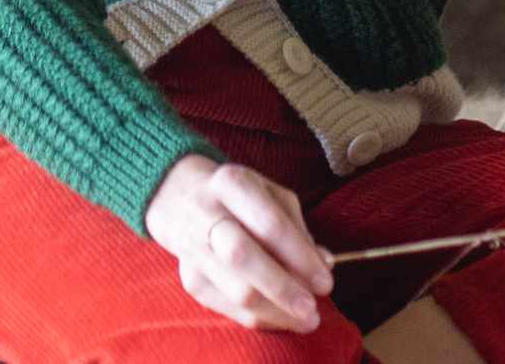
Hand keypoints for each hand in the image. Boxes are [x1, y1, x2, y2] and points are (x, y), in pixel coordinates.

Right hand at [144, 152, 334, 332]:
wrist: (179, 198)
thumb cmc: (238, 196)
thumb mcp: (270, 194)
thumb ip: (297, 227)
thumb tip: (324, 263)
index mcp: (231, 183)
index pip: (269, 224)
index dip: (300, 256)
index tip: (325, 282)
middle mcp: (206, 214)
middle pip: (243, 257)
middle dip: (283, 288)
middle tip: (312, 309)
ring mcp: (193, 250)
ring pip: (235, 290)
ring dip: (276, 311)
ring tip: (305, 319)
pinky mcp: (190, 279)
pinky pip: (228, 308)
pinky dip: (260, 318)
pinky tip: (282, 318)